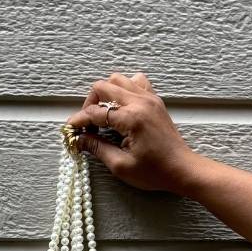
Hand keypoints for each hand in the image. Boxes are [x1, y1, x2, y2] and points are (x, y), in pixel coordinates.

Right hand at [67, 73, 201, 194]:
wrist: (182, 169)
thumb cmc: (155, 171)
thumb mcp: (120, 165)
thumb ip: (97, 149)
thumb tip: (79, 140)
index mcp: (132, 118)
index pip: (95, 112)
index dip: (78, 121)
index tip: (70, 131)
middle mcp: (140, 102)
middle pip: (104, 86)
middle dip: (89, 104)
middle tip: (86, 123)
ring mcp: (149, 98)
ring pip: (118, 79)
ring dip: (105, 93)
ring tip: (102, 114)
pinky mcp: (154, 101)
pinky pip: (135, 82)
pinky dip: (122, 90)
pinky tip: (119, 107)